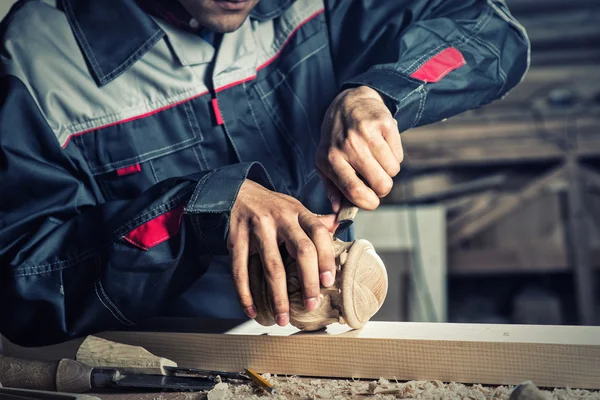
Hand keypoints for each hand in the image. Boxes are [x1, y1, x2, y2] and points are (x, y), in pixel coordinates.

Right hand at [228, 180, 336, 325]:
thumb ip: (315, 221)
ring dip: (278, 297)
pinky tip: (252, 310)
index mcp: (298, 212)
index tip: (328, 282)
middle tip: (310, 305)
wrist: (236, 193)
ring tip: (282, 318)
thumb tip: (339, 228)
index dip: (326, 258)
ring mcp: (257, 227)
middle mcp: (281, 218)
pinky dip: (245, 293)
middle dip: (308, 282)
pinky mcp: (236, 237)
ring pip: (272, 266)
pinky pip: (240, 270)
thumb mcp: (295, 209)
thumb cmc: (272, 207)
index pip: (319, 233)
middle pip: (302, 251)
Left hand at [316, 86, 402, 210]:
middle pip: (381, 185)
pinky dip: (394, 156)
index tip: (372, 202)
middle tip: (375, 179)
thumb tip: (340, 212)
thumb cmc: (336, 139)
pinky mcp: (384, 124)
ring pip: (393, 171)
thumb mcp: (325, 162)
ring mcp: (367, 133)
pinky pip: (399, 155)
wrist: (349, 102)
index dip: (369, 203)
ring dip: (388, 170)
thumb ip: (332, 189)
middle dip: (382, 188)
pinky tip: (381, 146)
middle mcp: (348, 146)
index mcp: (330, 160)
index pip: (355, 192)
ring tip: (376, 159)